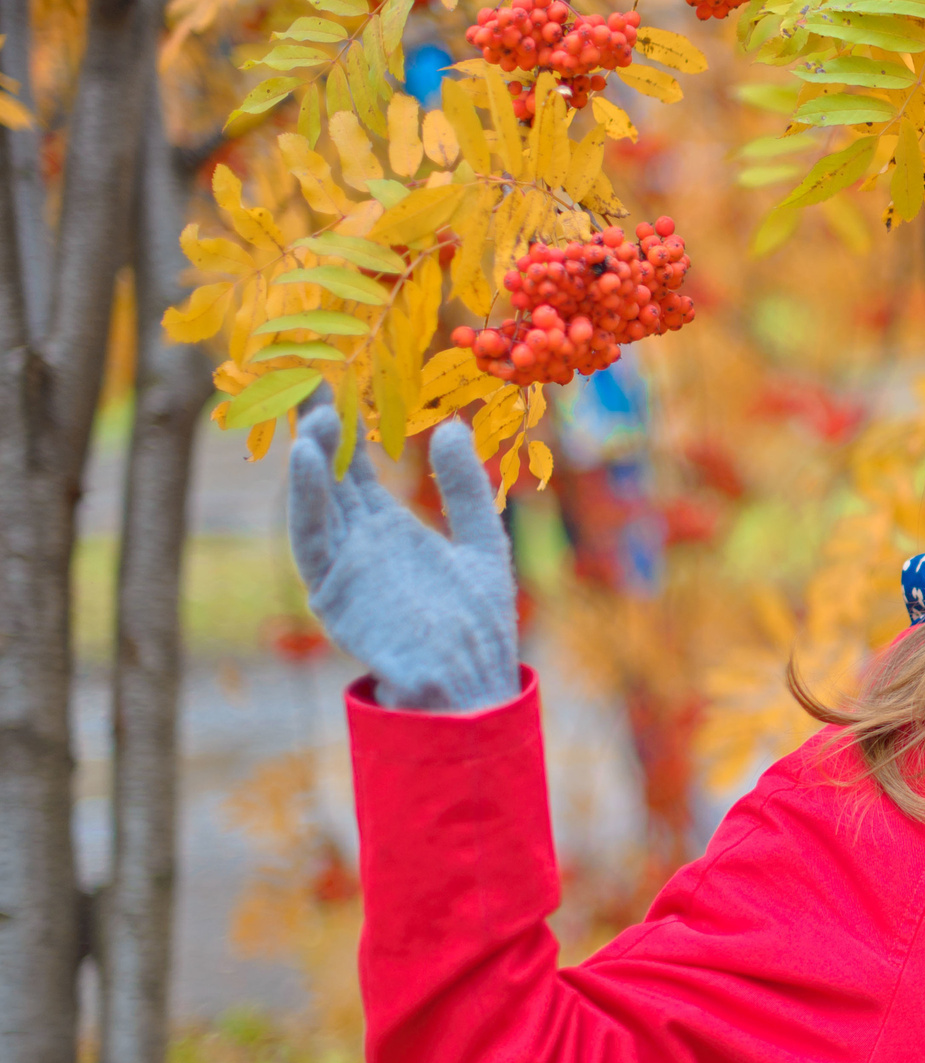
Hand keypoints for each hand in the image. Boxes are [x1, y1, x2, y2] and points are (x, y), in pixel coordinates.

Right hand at [287, 408, 519, 712]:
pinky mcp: (335, 593)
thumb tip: (449, 426)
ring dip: (310, 460)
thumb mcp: (483, 543)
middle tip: (304, 376)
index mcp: (391, 530)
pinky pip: (312, 540)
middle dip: (316, 432)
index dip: (344, 428)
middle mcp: (360, 543)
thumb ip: (466, 488)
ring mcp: (344, 567)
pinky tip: (307, 461)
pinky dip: (306, 500)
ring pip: (317, 503)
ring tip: (309, 413)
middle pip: (330, 478)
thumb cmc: (479, 623)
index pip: (357, 469)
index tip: (333, 379)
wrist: (472, 685)